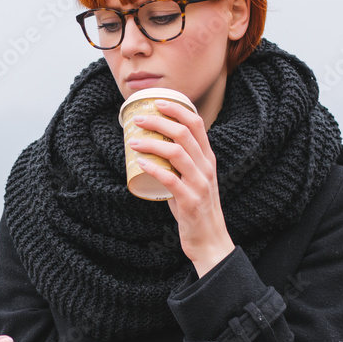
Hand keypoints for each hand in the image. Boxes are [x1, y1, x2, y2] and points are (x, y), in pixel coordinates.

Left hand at [128, 99, 234, 275]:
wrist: (209, 239)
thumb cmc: (195, 207)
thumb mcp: (192, 179)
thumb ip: (179, 164)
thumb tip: (153, 148)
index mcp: (208, 158)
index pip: (197, 124)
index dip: (177, 109)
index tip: (157, 102)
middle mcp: (206, 167)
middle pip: (184, 133)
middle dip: (159, 121)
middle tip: (137, 119)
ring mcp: (200, 184)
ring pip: (178, 153)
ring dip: (152, 143)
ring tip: (133, 141)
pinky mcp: (190, 201)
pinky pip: (171, 180)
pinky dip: (154, 169)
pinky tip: (140, 163)